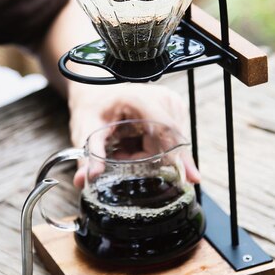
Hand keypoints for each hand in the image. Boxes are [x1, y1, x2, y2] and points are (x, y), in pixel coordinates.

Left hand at [67, 83, 200, 186]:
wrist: (98, 95)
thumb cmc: (94, 108)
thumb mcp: (86, 130)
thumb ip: (89, 155)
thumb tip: (85, 178)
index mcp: (140, 99)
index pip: (167, 131)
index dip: (178, 156)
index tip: (188, 177)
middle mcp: (161, 97)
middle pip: (171, 142)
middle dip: (149, 159)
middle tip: (123, 155)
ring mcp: (171, 102)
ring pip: (174, 144)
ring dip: (152, 154)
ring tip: (127, 145)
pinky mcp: (175, 109)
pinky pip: (173, 140)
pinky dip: (156, 148)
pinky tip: (138, 141)